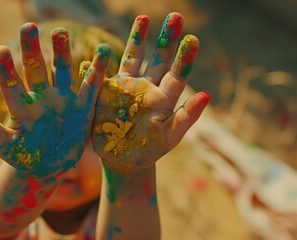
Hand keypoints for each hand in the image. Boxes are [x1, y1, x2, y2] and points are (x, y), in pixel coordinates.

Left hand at [0, 23, 110, 177]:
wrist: (49, 167)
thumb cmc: (25, 158)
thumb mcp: (7, 148)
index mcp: (22, 108)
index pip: (12, 86)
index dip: (6, 70)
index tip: (0, 50)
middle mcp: (42, 98)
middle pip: (36, 70)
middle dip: (32, 50)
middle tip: (27, 27)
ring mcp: (63, 100)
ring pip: (62, 71)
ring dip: (61, 52)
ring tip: (60, 31)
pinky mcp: (82, 107)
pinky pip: (90, 86)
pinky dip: (97, 70)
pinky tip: (104, 51)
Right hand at [91, 13, 210, 171]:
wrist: (124, 158)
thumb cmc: (150, 149)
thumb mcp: (169, 136)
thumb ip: (186, 117)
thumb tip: (207, 95)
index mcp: (163, 97)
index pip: (177, 73)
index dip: (184, 57)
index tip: (192, 38)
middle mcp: (146, 87)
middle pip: (158, 58)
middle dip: (166, 38)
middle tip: (176, 16)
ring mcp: (126, 87)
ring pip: (133, 58)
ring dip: (138, 38)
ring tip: (144, 17)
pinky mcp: (105, 92)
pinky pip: (101, 75)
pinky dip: (97, 64)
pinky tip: (97, 51)